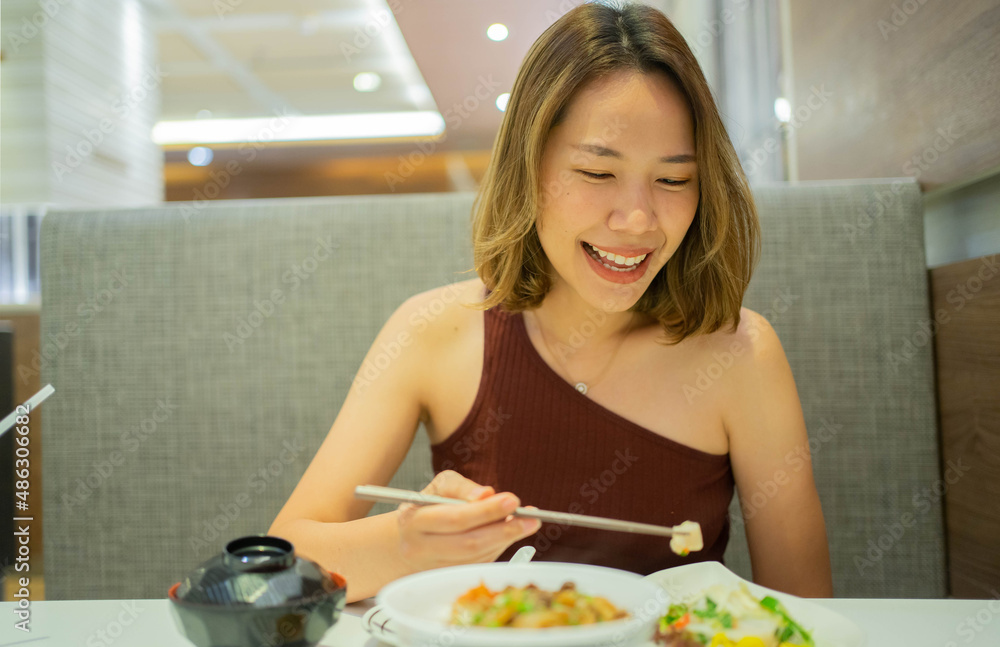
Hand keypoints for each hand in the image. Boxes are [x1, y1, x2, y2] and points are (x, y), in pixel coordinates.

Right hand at [396, 470, 541, 570]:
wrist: (409, 538)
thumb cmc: (428, 506)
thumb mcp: (439, 486)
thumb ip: (461, 487)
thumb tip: (486, 494)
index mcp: (413, 520)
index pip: (455, 518)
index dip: (487, 511)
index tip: (513, 500)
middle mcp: (419, 548)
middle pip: (468, 543)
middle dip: (503, 530)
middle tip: (531, 518)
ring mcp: (432, 568)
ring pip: (476, 557)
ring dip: (505, 540)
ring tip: (526, 523)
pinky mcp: (447, 578)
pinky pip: (478, 564)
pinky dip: (497, 548)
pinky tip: (508, 534)